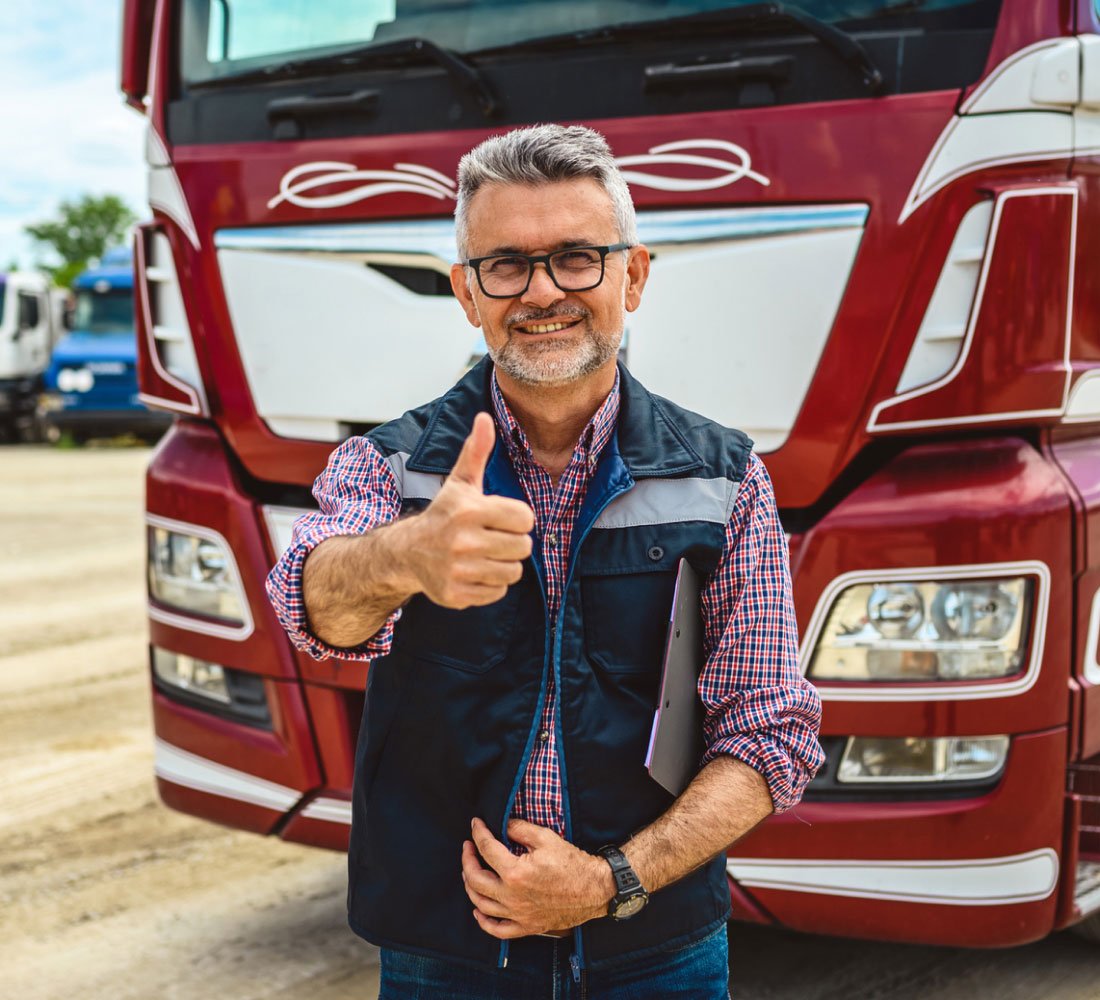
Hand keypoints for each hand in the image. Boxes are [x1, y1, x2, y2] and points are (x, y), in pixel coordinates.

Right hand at [408, 413, 534, 608]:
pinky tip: (474, 571)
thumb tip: (484, 417)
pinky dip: (491, 584)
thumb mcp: (460, 482)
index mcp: (469, 510)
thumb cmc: (445, 514)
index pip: (525, 519)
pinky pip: (497, 592)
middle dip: (512, 542)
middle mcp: (462, 541)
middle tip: (493, 538)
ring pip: (513, 572)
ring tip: (484, 555)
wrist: (408, 552)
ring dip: (503, 564)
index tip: (500, 518)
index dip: (517, 518)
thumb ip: (476, 451)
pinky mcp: (456, 595)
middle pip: (523, 547)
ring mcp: (458, 570)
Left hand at [461, 817, 614, 939]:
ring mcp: (518, 914)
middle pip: (475, 879)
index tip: (475, 824)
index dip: (478, 833)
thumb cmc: (572, 863)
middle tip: (468, 848)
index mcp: (515, 872)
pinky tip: (478, 910)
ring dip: (470, 887)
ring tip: (470, 873)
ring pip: (481, 904)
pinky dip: (483, 921)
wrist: (594, 889)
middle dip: (467, 860)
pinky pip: (497, 930)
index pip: (486, 849)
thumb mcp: (546, 838)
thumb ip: (520, 828)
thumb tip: (504, 825)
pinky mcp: (526, 926)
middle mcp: (512, 896)